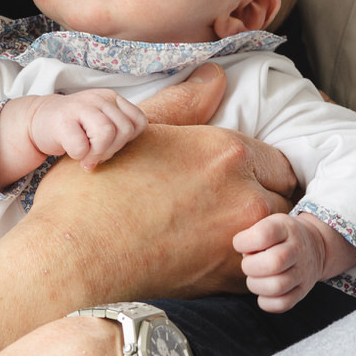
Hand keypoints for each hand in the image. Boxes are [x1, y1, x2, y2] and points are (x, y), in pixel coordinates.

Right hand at [27, 89, 146, 169]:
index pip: (138, 122)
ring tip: (86, 156)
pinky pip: (81, 146)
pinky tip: (71, 151)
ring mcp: (80, 107)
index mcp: (112, 98)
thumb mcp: (102, 123)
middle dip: (112, 149)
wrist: (38, 121)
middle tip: (96, 154)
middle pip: (125, 130)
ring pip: (107, 134)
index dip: (128, 140)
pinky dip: (79, 155)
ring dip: (97, 153)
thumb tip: (130, 158)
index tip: (110, 145)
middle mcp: (99, 98)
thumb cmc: (75, 128)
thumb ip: (118, 133)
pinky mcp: (62, 121)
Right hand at [32, 63, 298, 302]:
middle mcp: (243, 194)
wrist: (72, 259)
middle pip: (283, 197)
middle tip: (236, 206)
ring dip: (262, 233)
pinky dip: (247, 264)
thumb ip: (185, 102)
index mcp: (226, 151)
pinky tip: (216, 259)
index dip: (261, 168)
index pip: (278, 160)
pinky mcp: (226, 280)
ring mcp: (239, 241)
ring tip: (230, 234)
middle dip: (267, 199)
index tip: (243, 178)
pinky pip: (258, 269)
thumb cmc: (95, 193)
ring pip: (275, 235)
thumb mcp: (138, 131)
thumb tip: (215, 75)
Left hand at [234, 209, 344, 311]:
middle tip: (248, 264)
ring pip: (277, 286)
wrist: (316, 245)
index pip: (263, 235)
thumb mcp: (270, 223)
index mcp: (286, 228)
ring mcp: (302, 272)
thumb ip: (252, 234)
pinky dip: (266, 302)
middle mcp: (298, 249)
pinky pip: (282, 304)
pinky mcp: (302, 291)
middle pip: (273, 263)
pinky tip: (263, 291)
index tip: (240, 244)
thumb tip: (241, 253)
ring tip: (255, 277)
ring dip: (256, 285)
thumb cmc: (281, 235)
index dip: (244, 242)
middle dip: (250, 266)